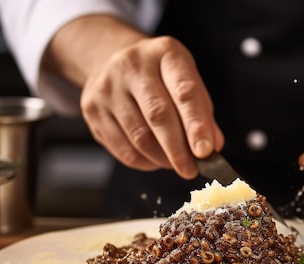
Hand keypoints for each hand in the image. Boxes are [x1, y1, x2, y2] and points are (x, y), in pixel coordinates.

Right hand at [80, 36, 223, 178]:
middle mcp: (132, 65)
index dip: (196, 125)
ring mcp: (107, 86)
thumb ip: (202, 113)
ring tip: (176, 164)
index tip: (206, 151)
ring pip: (139, 137)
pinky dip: (144, 162)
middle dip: (178, 150)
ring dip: (162, 159)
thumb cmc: (160, 78)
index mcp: (165, 53)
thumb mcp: (186, 82)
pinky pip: (123, 148)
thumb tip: (212, 147)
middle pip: (158, 115)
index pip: (184, 91)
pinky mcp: (92, 108)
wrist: (114, 61)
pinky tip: (156, 161)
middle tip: (191, 170)